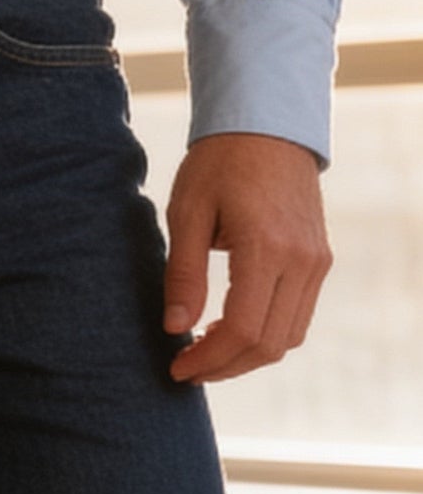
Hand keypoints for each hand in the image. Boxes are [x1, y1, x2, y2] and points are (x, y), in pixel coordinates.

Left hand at [163, 131, 331, 382]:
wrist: (266, 126)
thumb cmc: (219, 162)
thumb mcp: (188, 210)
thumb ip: (183, 272)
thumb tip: (174, 328)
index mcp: (266, 247)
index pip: (243, 329)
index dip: (209, 358)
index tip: (177, 367)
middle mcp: (301, 262)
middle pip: (270, 345)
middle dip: (226, 366)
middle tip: (188, 368)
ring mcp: (316, 263)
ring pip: (290, 337)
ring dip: (249, 355)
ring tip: (206, 350)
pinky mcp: (320, 260)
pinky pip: (299, 315)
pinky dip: (269, 333)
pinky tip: (233, 326)